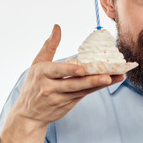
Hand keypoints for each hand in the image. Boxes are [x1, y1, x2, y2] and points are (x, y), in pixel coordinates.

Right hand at [0, 25, 124, 142]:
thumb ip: (49, 46)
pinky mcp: (68, 104)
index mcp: (42, 74)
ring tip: (113, 78)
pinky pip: (84, 94)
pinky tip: (110, 81)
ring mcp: (60, 98)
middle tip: (107, 77)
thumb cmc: (33, 84)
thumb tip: (57, 27)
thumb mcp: (37, 64)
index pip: (56, 71)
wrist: (29, 115)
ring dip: (98, 84)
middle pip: (73, 84)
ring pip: (82, 90)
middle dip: (91, 81)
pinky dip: (97, 88)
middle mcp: (50, 88)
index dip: (69, 70)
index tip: (82, 69)